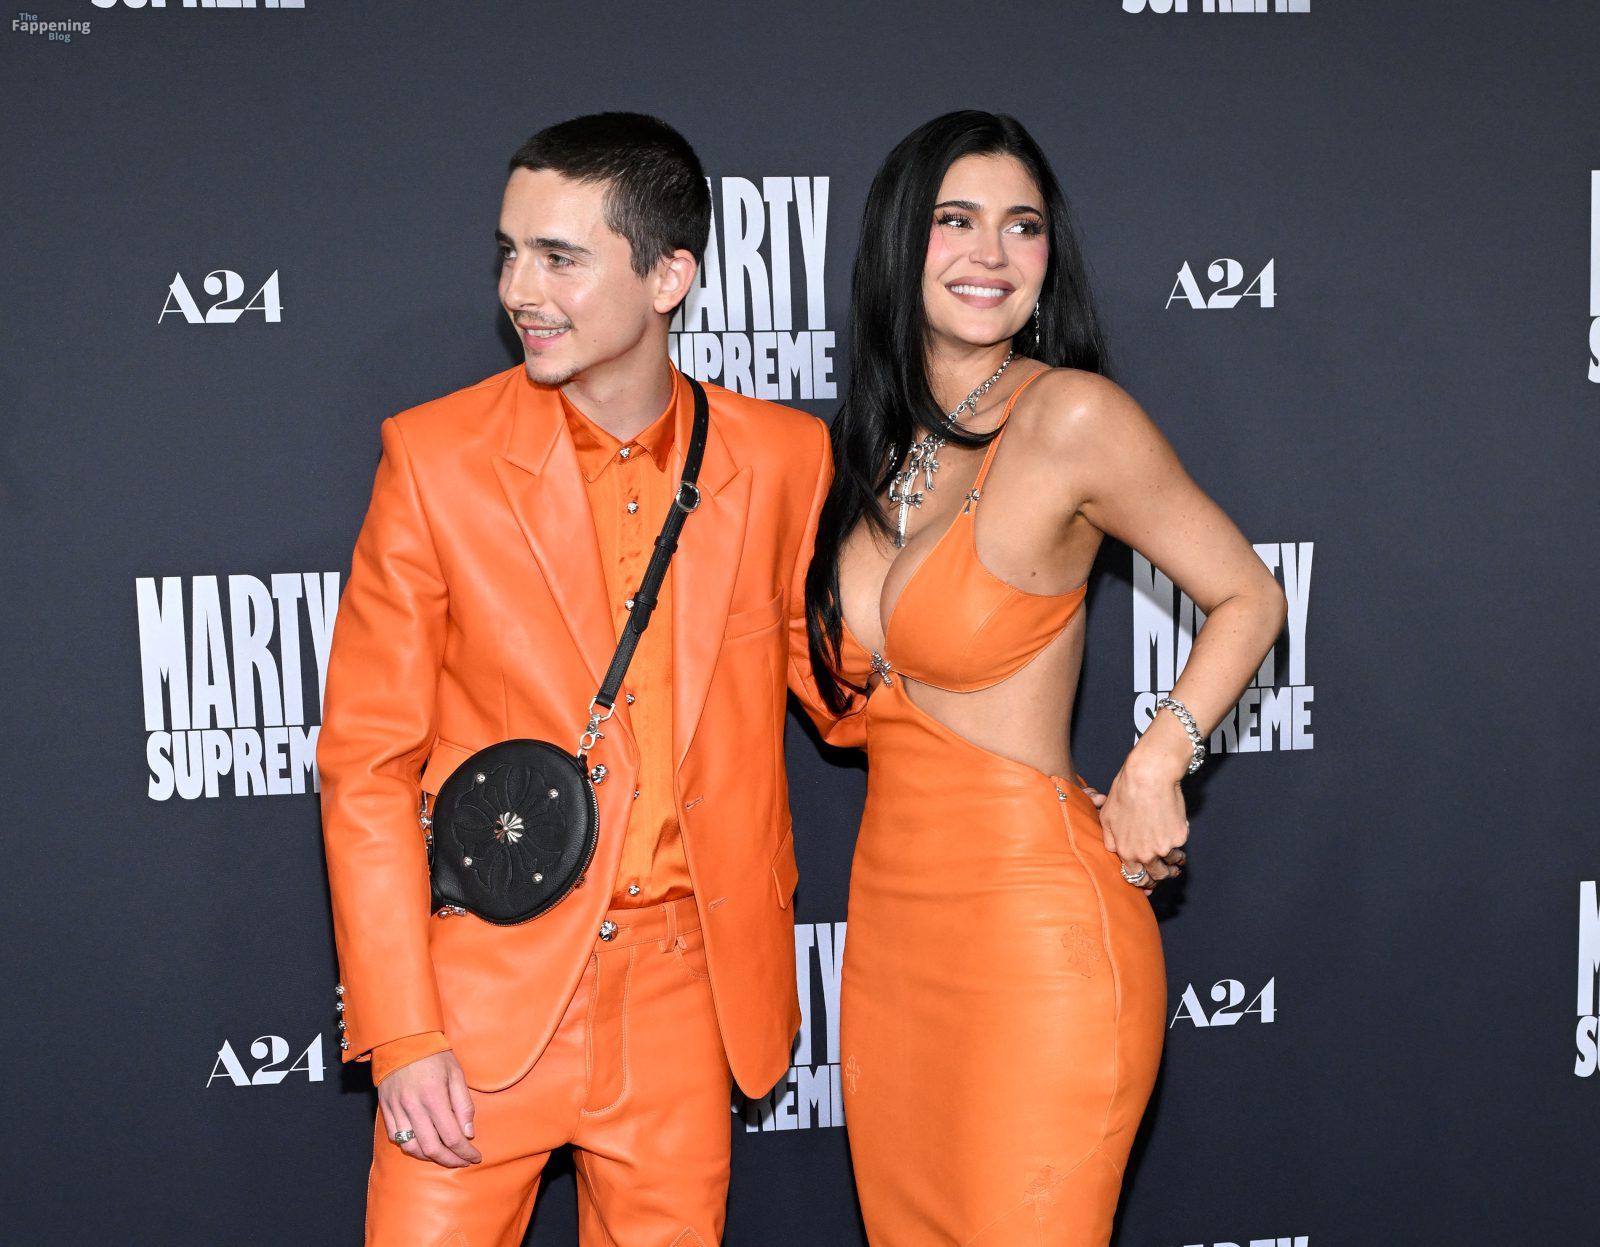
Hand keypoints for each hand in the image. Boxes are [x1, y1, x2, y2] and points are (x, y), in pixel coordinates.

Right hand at [377, 1050, 480, 1166]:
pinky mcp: (386, 1109)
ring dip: (430, 1157)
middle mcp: (413, 1106)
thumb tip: (468, 1133)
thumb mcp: (456, 1073)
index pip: (452, 1136)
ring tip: (444, 1156)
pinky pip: (396, 1137)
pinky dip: (411, 1147)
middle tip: (463, 1161)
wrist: (402, 1039)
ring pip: (412, 1147)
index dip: (465, 1152)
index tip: (475, 1157)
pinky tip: (423, 1145)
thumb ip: (463, 1104)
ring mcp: (397, 1109)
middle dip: (450, 1160)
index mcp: (434, 1096)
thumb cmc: (434, 1054)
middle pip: (432, 1148)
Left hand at [1096, 765, 1188, 897]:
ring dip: (1173, 864)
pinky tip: (1177, 841)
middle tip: (1165, 874)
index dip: (1142, 882)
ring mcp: (1164, 847)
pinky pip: (1180, 846)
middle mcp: (1145, 854)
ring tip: (1176, 861)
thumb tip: (1113, 851)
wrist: (1148, 777)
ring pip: (1171, 863)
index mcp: (1126, 852)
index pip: (1135, 877)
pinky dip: (1179, 845)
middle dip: (1160, 876)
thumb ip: (1109, 839)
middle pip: (1156, 875)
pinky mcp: (1179, 837)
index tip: (1148, 882)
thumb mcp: (1107, 817)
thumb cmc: (1125, 793)